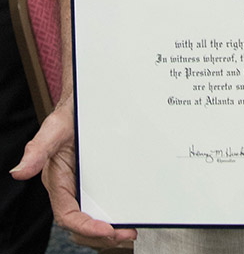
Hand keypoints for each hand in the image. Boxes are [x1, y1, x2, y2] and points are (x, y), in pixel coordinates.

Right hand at [10, 96, 136, 245]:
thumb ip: (37, 150)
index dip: (86, 227)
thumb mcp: (55, 128)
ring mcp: (82, 185)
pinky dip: (112, 217)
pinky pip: (100, 206)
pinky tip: (126, 217)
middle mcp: (68, 187)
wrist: (85, 102)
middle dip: (101, 236)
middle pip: (81, 224)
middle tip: (125, 234)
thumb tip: (18, 172)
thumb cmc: (68, 115)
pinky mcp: (95, 181)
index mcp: (57, 181)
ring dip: (108, 232)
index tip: (106, 229)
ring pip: (91, 219)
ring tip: (128, 232)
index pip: (68, 215)